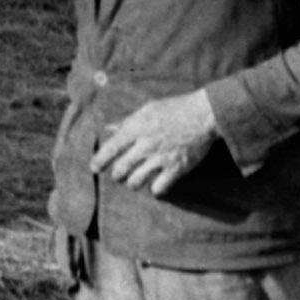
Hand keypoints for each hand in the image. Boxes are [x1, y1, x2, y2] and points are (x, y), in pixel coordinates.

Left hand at [97, 90, 220, 191]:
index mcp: (135, 128)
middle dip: (117, 175)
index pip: (109, 149)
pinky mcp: (176, 168)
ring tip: (135, 181)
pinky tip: (156, 185)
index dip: (99, 161)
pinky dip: (155, 190)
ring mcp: (160, 158)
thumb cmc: (175, 109)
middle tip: (119, 175)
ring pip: (135, 182)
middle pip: (120, 170)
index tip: (94, 168)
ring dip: (133, 183)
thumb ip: (126, 123)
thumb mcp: (147, 110)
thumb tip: (108, 129)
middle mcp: (145, 145)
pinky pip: (158, 189)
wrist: (204, 114)